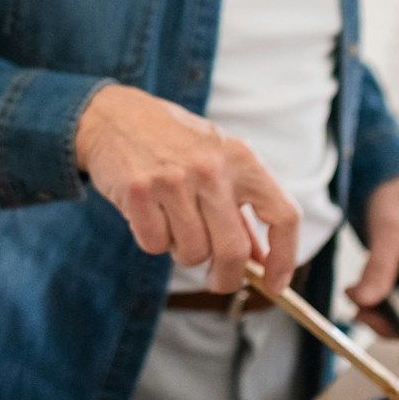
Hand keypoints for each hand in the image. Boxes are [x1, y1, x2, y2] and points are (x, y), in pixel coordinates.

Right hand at [75, 84, 300, 293]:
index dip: (284, 257)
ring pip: (192, 253)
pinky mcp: (139, 191)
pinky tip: (148, 213)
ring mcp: (174, 179)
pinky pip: (155, 245)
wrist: (113, 115)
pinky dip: (152, 240)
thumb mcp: (216, 161)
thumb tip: (260, 262)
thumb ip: (239, 209)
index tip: (274, 284)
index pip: (283, 215)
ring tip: (172, 222)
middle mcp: (212, 168)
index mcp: (242, 158)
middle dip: (226, 278)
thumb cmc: (172, 143)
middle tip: (216, 280)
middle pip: (234, 251)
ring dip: (182, 251)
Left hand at [347, 175, 398, 338]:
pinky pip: (392, 299)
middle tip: (359, 312)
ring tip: (353, 296)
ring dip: (377, 311)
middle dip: (389, 322)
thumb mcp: (389, 231)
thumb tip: (364, 301)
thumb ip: (379, 268)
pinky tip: (357, 291)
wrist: (393, 180)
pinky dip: (374, 299)